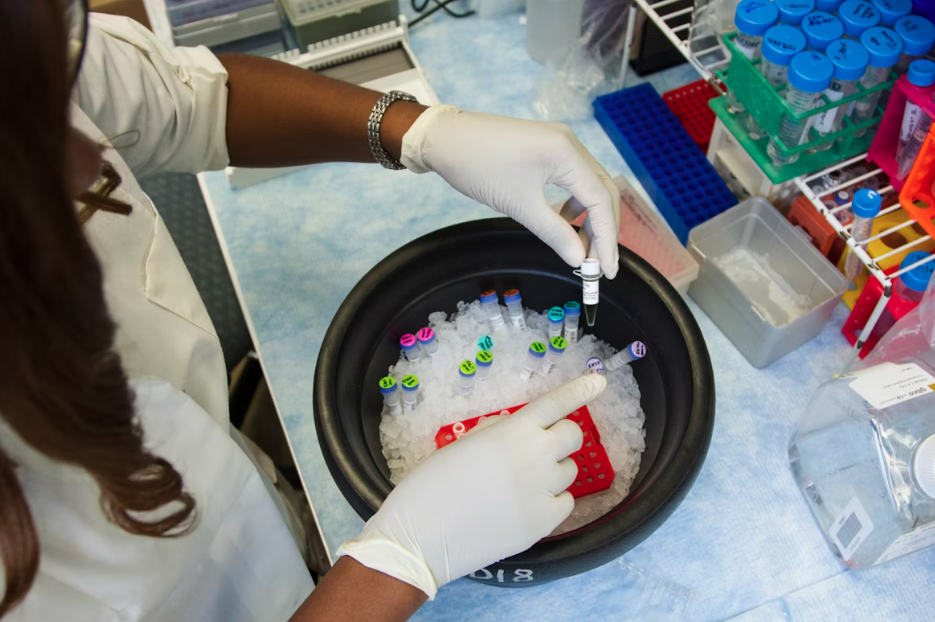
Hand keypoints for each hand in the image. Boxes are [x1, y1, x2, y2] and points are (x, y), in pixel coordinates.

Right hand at [337, 375, 606, 598]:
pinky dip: (552, 501)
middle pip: (572, 436)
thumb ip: (498, 432)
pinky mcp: (544, 522)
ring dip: (553, 470)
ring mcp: (542, 490)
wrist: (422, 536)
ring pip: (569, 470)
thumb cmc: (432, 485)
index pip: (556, 403)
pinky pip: (565, 503)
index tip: (599, 381)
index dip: (580, 390)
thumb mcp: (463, 444)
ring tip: (522, 483)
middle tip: (541, 447)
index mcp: (511, 431)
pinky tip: (527, 505)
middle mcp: (534, 456)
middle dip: (561, 436)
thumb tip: (519, 430)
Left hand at [401, 106, 620, 277]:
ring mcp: (559, 143)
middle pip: (603, 191)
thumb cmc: (479, 168)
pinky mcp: (547, 147)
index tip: (606, 270)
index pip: (602, 200)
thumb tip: (579, 259)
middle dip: (604, 230)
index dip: (607, 238)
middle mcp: (570, 144)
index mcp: (567, 153)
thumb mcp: (518, 205)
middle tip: (598, 264)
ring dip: (590, 218)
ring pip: (589, 185)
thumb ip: (554, 233)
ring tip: (580, 247)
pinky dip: (574, 203)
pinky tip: (562, 220)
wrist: (445, 138)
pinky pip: (573, 178)